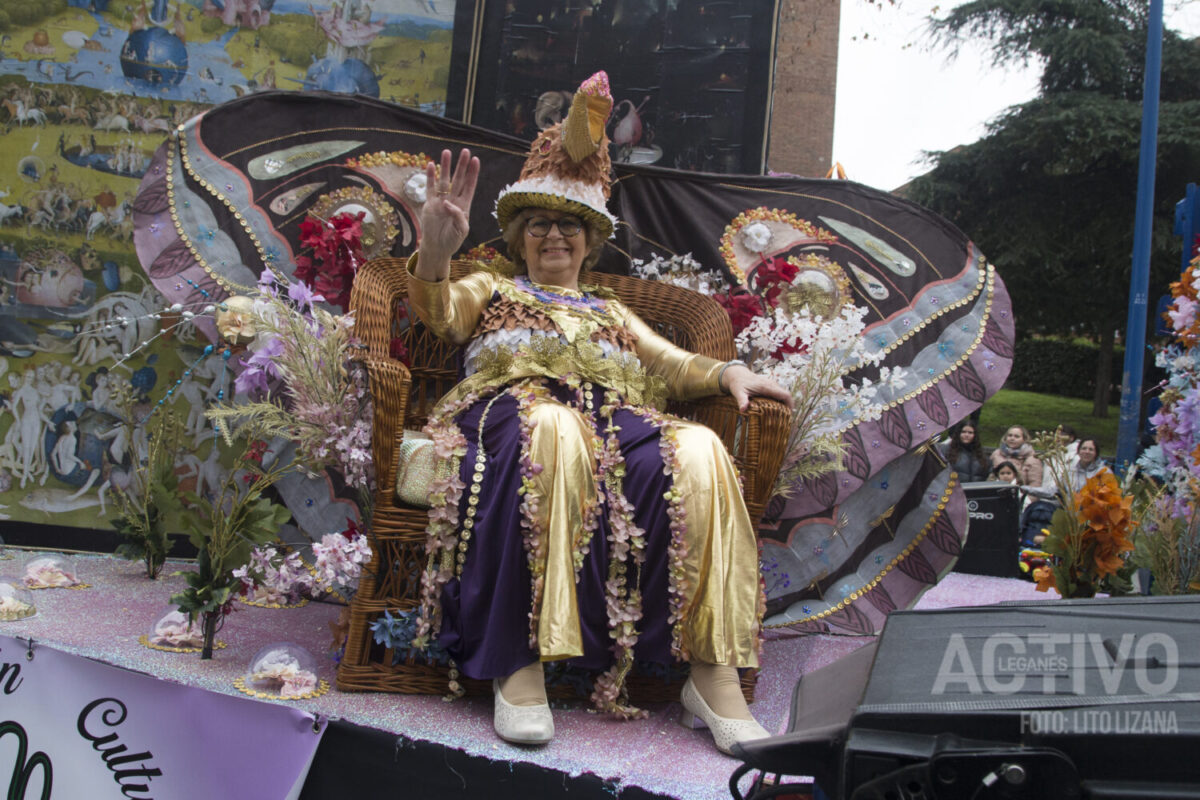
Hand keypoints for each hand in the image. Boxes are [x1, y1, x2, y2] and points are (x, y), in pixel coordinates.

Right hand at [417, 148, 480, 271]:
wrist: (437, 248)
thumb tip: (448, 203)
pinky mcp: (429, 204)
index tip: (475, 160)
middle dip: (461, 166)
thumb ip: (458, 216)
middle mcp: (453, 200)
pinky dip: (430, 177)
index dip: (472, 174)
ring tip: (446, 152)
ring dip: (445, 166)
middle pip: (458, 179)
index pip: (469, 186)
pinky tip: (431, 165)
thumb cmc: (452, 240)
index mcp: (464, 206)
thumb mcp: (462, 230)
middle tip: (465, 151)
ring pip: (444, 180)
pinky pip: (430, 188)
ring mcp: (441, 201)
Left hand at [722, 364, 794, 412]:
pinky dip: (780, 401)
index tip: (790, 414)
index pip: (784, 394)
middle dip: (788, 406)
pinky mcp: (770, 385)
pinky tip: (776, 409)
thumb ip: (742, 400)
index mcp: (766, 387)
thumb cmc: (738, 384)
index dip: (790, 404)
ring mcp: (771, 384)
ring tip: (782, 416)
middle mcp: (771, 384)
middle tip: (785, 418)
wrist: (737, 374)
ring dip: (785, 403)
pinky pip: (779, 393)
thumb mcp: (738, 392)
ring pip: (783, 394)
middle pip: (786, 395)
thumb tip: (742, 410)